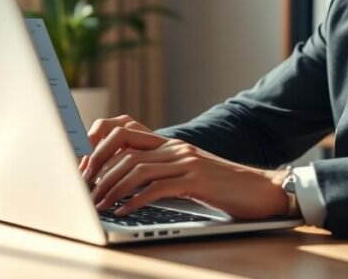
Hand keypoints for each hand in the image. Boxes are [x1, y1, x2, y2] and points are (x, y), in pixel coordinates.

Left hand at [80, 116, 289, 219]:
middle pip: (124, 152)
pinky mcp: (196, 181)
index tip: (85, 172)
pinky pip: (157, 188)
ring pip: (136, 169)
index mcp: (171, 145)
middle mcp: (176, 149)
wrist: (262, 190)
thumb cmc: (225, 188)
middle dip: (99, 173)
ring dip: (112, 189)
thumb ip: (163, 174)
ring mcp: (187, 163)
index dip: (99, 150)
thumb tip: (128, 186)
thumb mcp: (189, 175)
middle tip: (85, 193)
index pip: (124, 135)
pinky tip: (125, 212)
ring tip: (100, 206)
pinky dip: (135, 201)